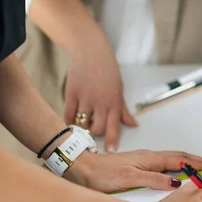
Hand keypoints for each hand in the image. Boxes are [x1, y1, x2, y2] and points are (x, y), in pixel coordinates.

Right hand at [64, 29, 136, 152]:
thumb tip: (133, 125)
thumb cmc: (107, 68)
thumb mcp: (119, 87)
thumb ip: (123, 109)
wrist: (90, 50)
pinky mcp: (71, 93)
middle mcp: (100, 100)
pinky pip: (68, 114)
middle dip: (95, 133)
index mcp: (114, 99)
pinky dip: (69, 121)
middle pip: (96, 128)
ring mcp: (85, 97)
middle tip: (93, 130)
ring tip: (83, 124)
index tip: (111, 151)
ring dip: (82, 127)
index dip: (113, 140)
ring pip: (82, 123)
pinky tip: (71, 121)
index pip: (114, 125)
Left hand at [70, 149, 201, 193]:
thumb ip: (154, 179)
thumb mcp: (130, 178)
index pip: (181, 160)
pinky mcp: (140, 164)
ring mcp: (146, 159)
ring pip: (174, 159)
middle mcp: (150, 156)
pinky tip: (179, 170)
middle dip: (199, 159)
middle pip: (181, 156)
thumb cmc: (104, 173)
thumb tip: (176, 183)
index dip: (199, 163)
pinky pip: (166, 163)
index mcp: (151, 158)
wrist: (85, 168)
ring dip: (190, 161)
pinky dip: (178, 165)